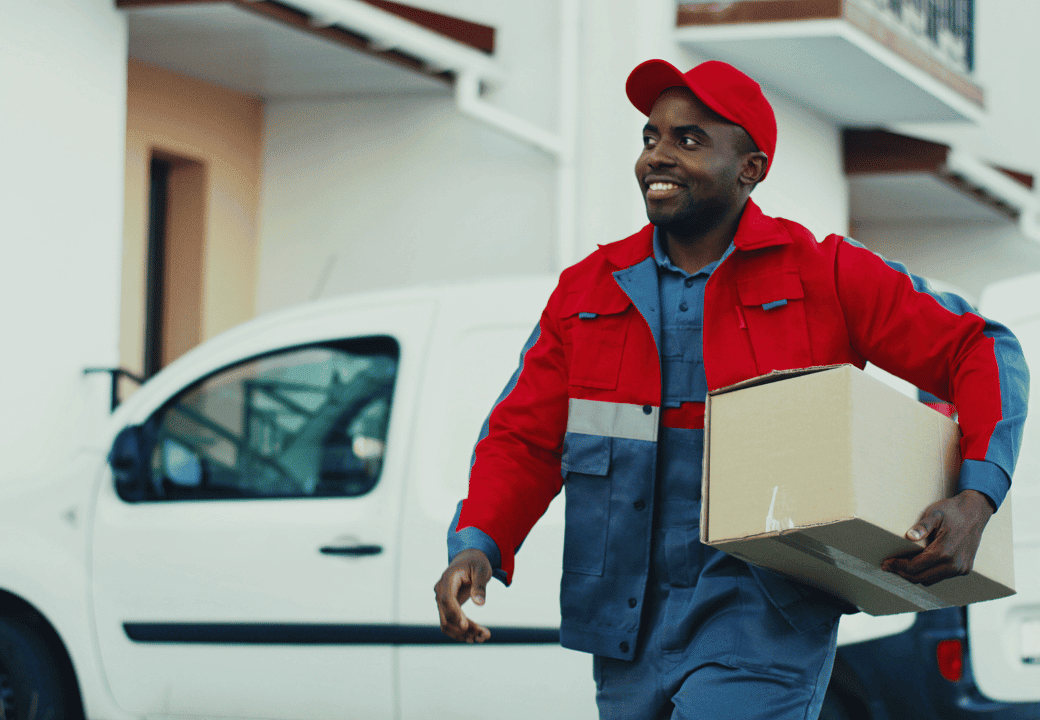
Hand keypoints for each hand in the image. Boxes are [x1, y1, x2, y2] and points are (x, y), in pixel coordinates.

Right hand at [434, 548, 492, 642]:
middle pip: (447, 615)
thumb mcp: (482, 570)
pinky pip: (450, 623)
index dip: (455, 614)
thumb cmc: (476, 563)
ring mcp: (441, 600)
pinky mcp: (446, 607)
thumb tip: (480, 603)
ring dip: (463, 634)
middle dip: (465, 628)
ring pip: (447, 623)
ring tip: (483, 637)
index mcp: (448, 579)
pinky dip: (461, 632)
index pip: (446, 599)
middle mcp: (440, 591)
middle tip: (484, 635)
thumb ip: (480, 585)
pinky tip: (475, 636)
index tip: (466, 627)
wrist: (469, 560)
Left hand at [881, 489, 995, 585]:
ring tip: (902, 565)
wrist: (976, 512)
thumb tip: (909, 536)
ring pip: (931, 580)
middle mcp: (954, 564)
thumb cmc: (953, 511)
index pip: (914, 568)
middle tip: (889, 567)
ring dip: (916, 575)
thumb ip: (922, 526)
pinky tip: (919, 564)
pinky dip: (928, 573)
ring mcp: (961, 569)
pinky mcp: (965, 569)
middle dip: (903, 574)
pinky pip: (942, 577)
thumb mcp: (935, 513)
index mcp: (945, 552)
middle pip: (921, 578)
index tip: (886, 563)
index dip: (898, 566)